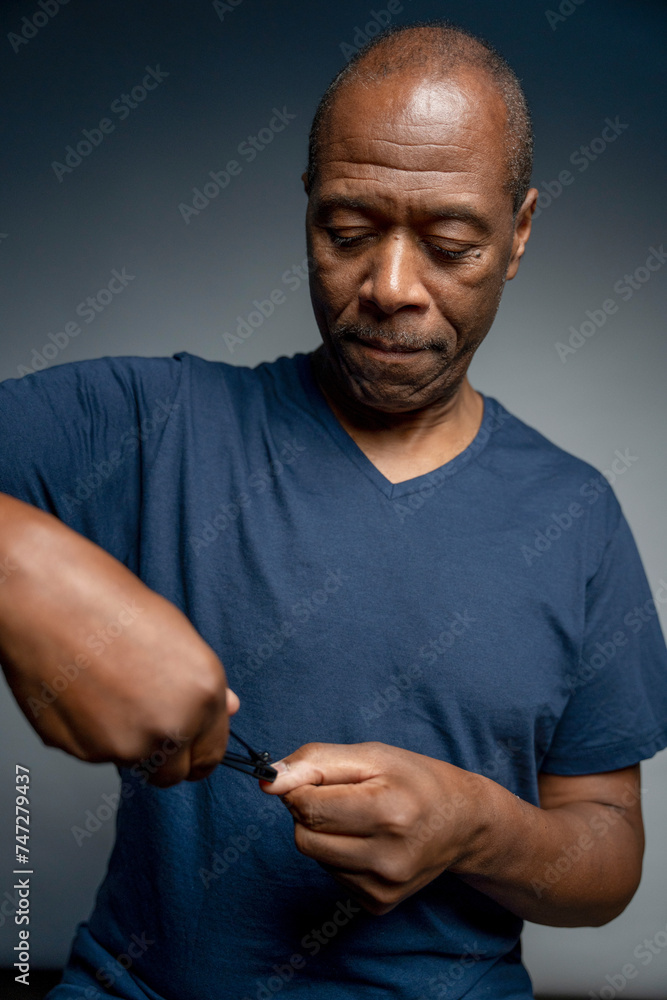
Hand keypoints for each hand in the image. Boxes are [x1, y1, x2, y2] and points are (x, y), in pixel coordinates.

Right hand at [0, 494, 238, 785]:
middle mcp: (171, 727)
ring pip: (131, 760)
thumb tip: (227, 708)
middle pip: (173, 774)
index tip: (189, 752)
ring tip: (107, 688)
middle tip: (145, 721)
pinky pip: (95, 753)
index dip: (198, 754)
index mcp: (204, 695)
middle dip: (164, 756)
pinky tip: (84, 692)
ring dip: (125, 739)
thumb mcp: (178, 637)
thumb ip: (203, 686)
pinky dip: (91, 733)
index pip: (211, 756)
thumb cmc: (113, 607)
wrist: (53, 601)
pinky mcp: (84, 750)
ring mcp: (127, 744)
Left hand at [259, 741, 484, 913]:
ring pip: (315, 857)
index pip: (307, 807)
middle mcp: (387, 857)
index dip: (301, 786)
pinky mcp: (379, 905)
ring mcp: (384, 887)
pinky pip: (331, 876)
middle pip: (304, 837)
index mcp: (387, 812)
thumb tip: (268, 780)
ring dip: (324, 833)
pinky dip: (338, 854)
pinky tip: (367, 841)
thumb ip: (315, 762)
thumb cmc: (414, 779)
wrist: (463, 822)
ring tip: (359, 817)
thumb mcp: (370, 755)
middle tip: (341, 796)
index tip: (320, 777)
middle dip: (309, 812)